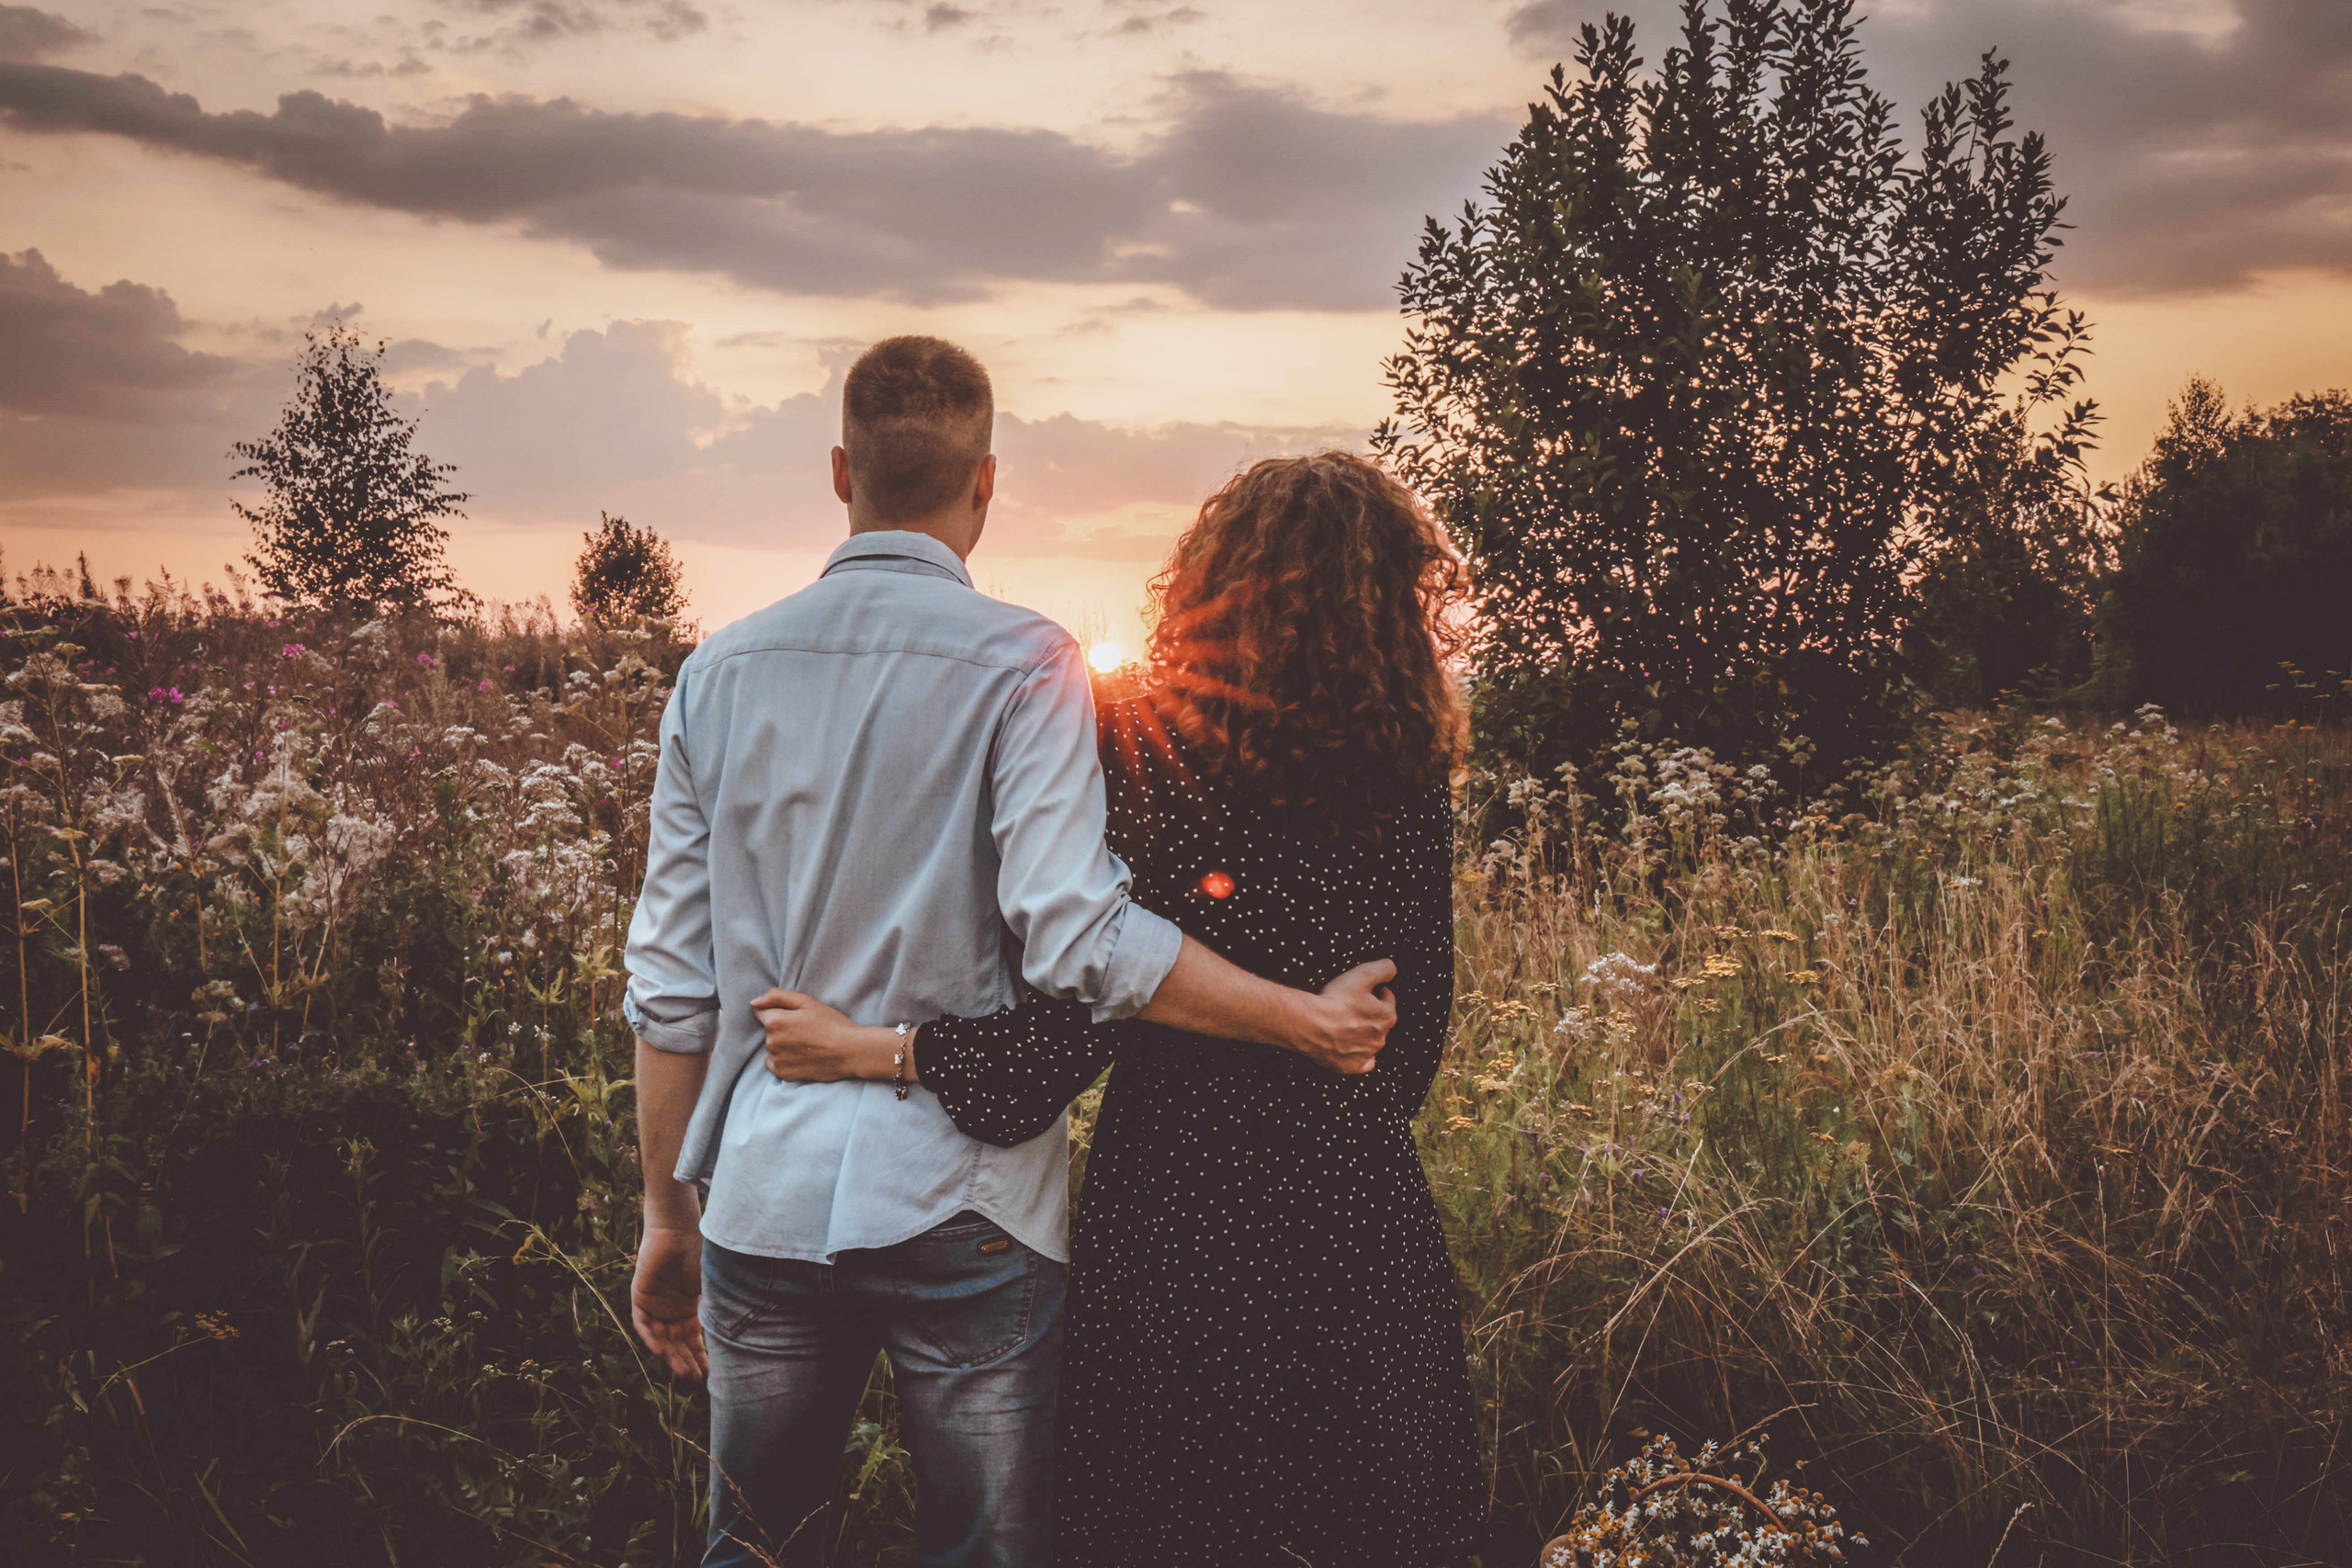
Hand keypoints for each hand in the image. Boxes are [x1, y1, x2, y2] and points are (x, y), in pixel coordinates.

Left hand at [632, 1224, 706, 1379]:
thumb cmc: (701, 1253)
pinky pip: (643, 1324)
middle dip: (686, 1361)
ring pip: (661, 1338)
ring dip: (671, 1356)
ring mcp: (656, 1304)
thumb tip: (737, 1333)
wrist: (679, 1231)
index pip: (693, 1337)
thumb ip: (717, 1307)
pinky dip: (651, 1338)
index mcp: (689, 1305)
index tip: (709, 1372)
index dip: (700, 1355)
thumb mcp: (713, 1286)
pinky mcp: (640, 1297)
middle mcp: (672, 1308)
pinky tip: (662, 1352)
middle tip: (695, 1379)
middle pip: (677, 1342)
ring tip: (683, 1373)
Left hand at [753, 988, 901, 1081]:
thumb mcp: (807, 1001)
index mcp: (774, 1021)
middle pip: (769, 1030)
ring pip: (773, 1047)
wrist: (850, 1052)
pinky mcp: (784, 1074)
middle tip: (806, 1030)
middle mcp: (770, 1041)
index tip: (796, 1016)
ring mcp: (776, 1059)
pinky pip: (775, 1063)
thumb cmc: (831, 1023)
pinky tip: (802, 1056)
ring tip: (807, 1044)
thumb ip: (776, 996)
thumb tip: (753, 1002)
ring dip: (783, 1044)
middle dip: (782, 1028)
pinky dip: (784, 1060)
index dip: (779, 1011)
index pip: (762, 1012)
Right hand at [1287, 959, 1397, 1074]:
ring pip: (1371, 1042)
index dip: (1376, 991)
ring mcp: (1365, 1055)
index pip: (1387, 999)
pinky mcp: (1350, 1067)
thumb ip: (1384, 968)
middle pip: (1379, 1021)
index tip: (1363, 989)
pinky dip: (1358, 1056)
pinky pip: (1362, 1063)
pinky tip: (1350, 1048)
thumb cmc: (1336, 1000)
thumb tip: (1391, 969)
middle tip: (1351, 1005)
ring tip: (1345, 1022)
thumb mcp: (1363, 973)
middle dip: (1369, 1013)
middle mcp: (1380, 1039)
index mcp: (1387, 1017)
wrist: (1310, 1024)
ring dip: (1363, 1033)